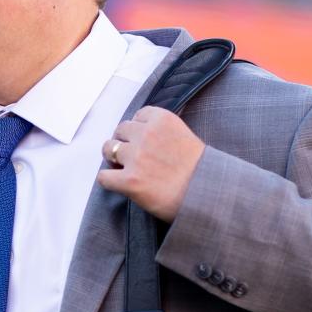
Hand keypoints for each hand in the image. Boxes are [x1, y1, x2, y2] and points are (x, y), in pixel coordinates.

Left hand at [97, 106, 204, 221]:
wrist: (208, 196)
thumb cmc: (203, 171)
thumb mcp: (186, 137)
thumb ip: (164, 132)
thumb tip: (145, 136)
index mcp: (162, 119)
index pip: (138, 115)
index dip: (138, 129)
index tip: (144, 140)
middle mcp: (146, 134)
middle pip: (120, 129)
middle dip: (124, 141)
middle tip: (132, 156)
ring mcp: (136, 157)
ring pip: (107, 149)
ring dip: (113, 158)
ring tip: (123, 169)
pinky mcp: (129, 181)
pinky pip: (103, 177)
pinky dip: (109, 180)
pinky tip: (119, 185)